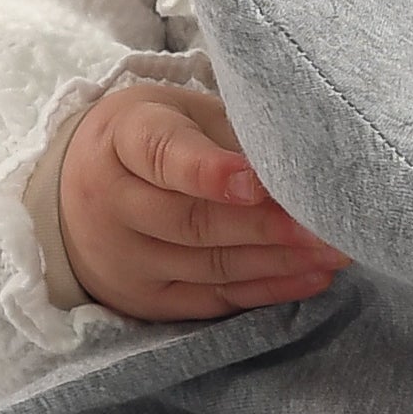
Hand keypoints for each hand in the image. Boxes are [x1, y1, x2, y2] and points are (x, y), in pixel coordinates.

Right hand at [53, 86, 347, 323]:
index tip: (258, 182)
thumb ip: (230, 133)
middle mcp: (111, 203)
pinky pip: (213, 300)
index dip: (210, 171)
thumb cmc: (153, 137)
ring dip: (279, 261)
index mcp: (120, 139)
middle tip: (326, 225)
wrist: (77, 191)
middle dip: (267, 226)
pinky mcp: (145, 300)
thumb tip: (304, 162)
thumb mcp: (180, 113)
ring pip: (210, 266)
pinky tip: (312, 277)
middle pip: (192, 221)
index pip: (161, 155)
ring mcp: (124, 259)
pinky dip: (267, 291)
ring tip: (335, 251)